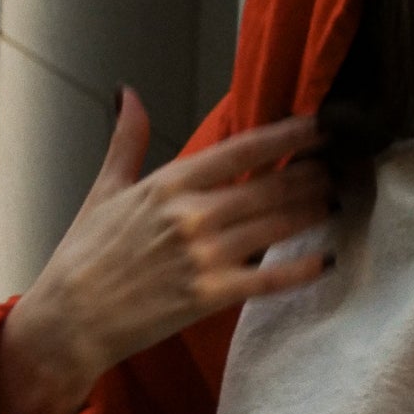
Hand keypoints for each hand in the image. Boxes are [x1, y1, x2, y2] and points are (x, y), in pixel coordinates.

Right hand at [0, 88, 335, 413]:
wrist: (69, 320)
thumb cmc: (84, 255)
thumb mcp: (105, 190)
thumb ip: (127, 141)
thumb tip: (129, 93)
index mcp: (168, 183)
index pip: (243, 149)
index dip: (290, 135)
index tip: (323, 125)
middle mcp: (191, 214)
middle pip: (272, 185)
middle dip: (313, 173)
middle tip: (344, 166)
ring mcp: (203, 256)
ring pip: (277, 224)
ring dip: (314, 210)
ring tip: (339, 199)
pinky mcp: (210, 295)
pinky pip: (269, 278)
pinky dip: (302, 268)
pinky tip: (328, 259)